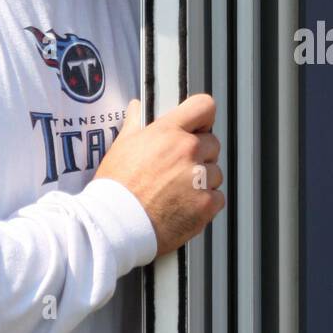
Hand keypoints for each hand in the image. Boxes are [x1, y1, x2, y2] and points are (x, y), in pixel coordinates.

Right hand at [93, 94, 224, 256]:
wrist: (115, 225)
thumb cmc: (115, 189)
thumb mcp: (121, 147)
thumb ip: (135, 124)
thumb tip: (138, 109)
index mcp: (168, 133)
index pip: (203, 107)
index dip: (202, 117)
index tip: (199, 126)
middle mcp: (188, 151)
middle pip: (212, 144)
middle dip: (200, 154)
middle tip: (178, 169)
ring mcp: (199, 178)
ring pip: (215, 173)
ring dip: (202, 181)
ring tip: (176, 192)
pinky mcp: (206, 204)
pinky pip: (217, 197)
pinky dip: (204, 203)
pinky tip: (182, 207)